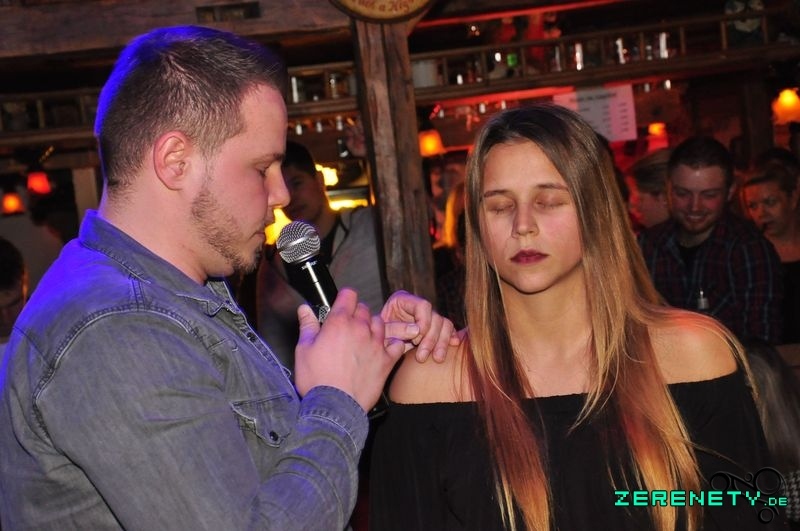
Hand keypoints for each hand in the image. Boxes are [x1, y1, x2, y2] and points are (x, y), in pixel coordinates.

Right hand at [293, 288, 399, 411]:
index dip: (345, 298)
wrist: (334, 407)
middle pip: (364, 308)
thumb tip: (304, 309)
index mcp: (339, 323)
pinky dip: (392, 344)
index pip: (349, 295)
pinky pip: (397, 344)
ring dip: (373, 327)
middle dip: (357, 314)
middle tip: (348, 327)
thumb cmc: (316, 379)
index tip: (341, 305)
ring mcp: (376, 344)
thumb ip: (307, 326)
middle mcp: (360, 328)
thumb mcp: (303, 350)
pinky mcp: (387, 360)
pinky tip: (383, 350)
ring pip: (380, 323)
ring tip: (365, 338)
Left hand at [380, 290, 459, 362]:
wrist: (375, 348)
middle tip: (421, 356)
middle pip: (435, 317)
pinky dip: (450, 338)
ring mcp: (427, 317)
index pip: (423, 306)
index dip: (424, 322)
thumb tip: (417, 331)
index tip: (417, 338)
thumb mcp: (380, 334)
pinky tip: (452, 346)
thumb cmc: (374, 339)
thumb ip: (395, 330)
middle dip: (431, 339)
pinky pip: (448, 330)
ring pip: (444, 324)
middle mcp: (417, 306)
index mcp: (402, 300)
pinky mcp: (434, 329)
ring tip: (436, 359)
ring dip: (442, 342)